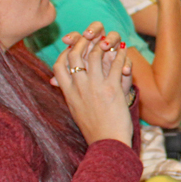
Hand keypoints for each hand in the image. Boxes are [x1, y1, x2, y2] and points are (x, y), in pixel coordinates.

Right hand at [51, 24, 133, 145]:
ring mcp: (95, 87)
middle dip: (83, 41)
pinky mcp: (112, 89)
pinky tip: (124, 52)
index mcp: (69, 93)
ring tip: (109, 41)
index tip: (73, 47)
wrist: (108, 144)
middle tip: (92, 37)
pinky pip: (115, 65)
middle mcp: (80, 88)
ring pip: (95, 55)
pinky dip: (120, 55)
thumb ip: (68, 94)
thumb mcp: (75, 110)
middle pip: (75, 55)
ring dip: (103, 44)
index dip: (65, 52)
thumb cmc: (94, 130)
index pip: (58, 65)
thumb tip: (56, 83)